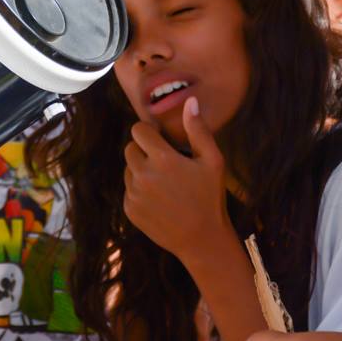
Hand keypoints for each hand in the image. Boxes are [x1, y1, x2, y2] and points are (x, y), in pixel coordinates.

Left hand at [123, 97, 229, 259]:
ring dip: (141, 171)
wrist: (202, 239)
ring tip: (165, 184)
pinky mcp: (129, 209)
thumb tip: (190, 101)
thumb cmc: (210, 197)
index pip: (138, 130)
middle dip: (144, 151)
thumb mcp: (212, 161)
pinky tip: (160, 200)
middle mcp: (143, 174)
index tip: (161, 140)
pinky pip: (128, 190)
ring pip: (128, 170)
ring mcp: (134, 193)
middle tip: (165, 163)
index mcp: (162, 158)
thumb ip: (198, 130)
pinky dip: (140, 191)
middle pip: (130, 148)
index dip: (149, 132)